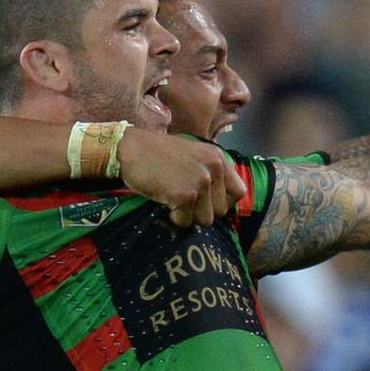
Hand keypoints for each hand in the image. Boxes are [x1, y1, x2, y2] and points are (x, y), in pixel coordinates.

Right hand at [117, 129, 247, 226]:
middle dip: (202, 211)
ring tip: (172, 197)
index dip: (222, 202)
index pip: (238, 193)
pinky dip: (173, 217)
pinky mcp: (185, 195)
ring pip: (205, 220)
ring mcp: (201, 182)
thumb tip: (220, 204)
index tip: (204, 201)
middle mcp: (214, 168)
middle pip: (221, 211)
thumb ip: (210, 173)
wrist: (131, 148)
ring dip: (188, 215)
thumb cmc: (157, 153)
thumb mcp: (193, 155)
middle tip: (183, 199)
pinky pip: (186, 222)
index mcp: (218, 158)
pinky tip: (163, 200)